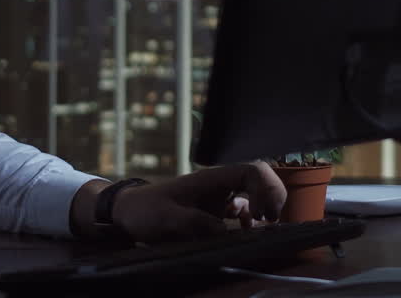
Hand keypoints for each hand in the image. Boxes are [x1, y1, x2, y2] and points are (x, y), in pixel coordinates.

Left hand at [112, 162, 286, 240]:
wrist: (128, 213)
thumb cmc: (144, 211)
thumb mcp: (165, 218)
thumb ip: (192, 222)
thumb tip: (224, 230)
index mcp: (209, 178)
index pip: (250, 170)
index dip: (263, 189)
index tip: (258, 215)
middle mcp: (218, 184)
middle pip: (259, 176)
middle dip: (272, 195)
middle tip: (269, 220)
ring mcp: (218, 196)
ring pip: (254, 191)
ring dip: (265, 205)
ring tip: (262, 226)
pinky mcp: (214, 209)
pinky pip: (244, 207)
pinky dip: (253, 217)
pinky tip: (247, 229)